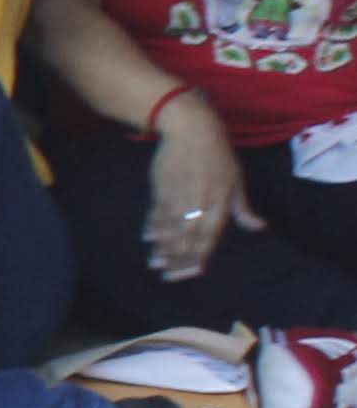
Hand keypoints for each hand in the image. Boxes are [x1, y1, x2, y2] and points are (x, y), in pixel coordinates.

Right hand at [144, 90, 256, 282]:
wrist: (191, 130)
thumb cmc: (219, 155)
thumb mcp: (237, 180)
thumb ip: (243, 208)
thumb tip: (259, 227)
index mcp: (218, 204)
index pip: (208, 238)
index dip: (199, 257)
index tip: (193, 273)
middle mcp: (197, 204)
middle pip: (185, 238)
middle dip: (177, 260)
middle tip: (169, 277)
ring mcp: (176, 198)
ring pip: (168, 229)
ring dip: (161, 248)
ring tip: (155, 264)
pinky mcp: (160, 189)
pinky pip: (156, 213)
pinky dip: (152, 227)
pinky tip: (148, 238)